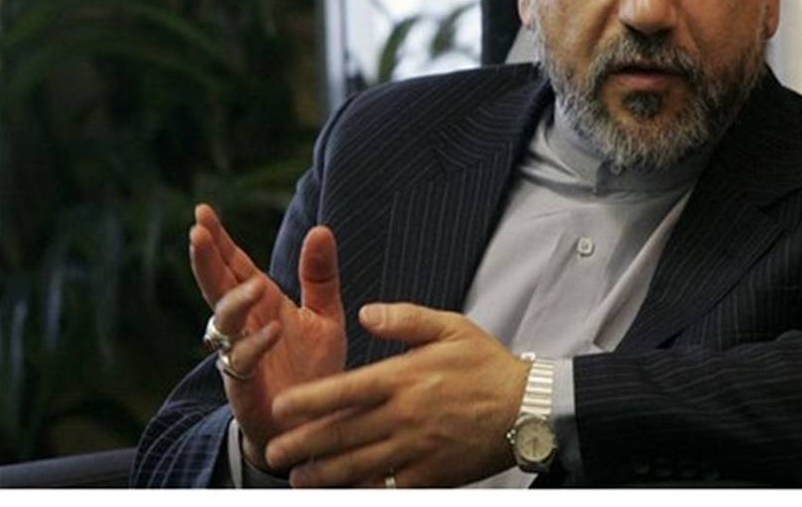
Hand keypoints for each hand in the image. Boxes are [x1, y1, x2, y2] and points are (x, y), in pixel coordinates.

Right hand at [189, 204, 346, 469]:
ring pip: (223, 325)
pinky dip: (256, 346)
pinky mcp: (248, 389)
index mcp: (263, 304)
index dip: (219, 241)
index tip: (203, 211)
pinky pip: (243, 365)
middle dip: (206, 260)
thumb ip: (320, 275)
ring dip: (235, 302)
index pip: (235, 266)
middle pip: (217, 288)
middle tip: (197, 232)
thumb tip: (321, 228)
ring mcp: (242, 356)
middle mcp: (246, 326)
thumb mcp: (324, 315)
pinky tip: (273, 332)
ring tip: (254, 285)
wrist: (314, 423)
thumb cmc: (312, 367)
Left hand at [263, 303, 529, 487]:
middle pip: (343, 433)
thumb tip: (366, 312)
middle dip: (304, 444)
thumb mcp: (452, 327)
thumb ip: (406, 319)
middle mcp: (405, 415)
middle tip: (274, 450)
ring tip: (297, 478)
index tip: (282, 406)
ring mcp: (417, 448)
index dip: (309, 400)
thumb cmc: (488, 365)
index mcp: (405, 377)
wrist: (527, 408)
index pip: (346, 390)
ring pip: (358, 466)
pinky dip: (363, 491)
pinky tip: (344, 493)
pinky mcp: (431, 475)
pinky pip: (388, 487)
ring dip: (324, 473)